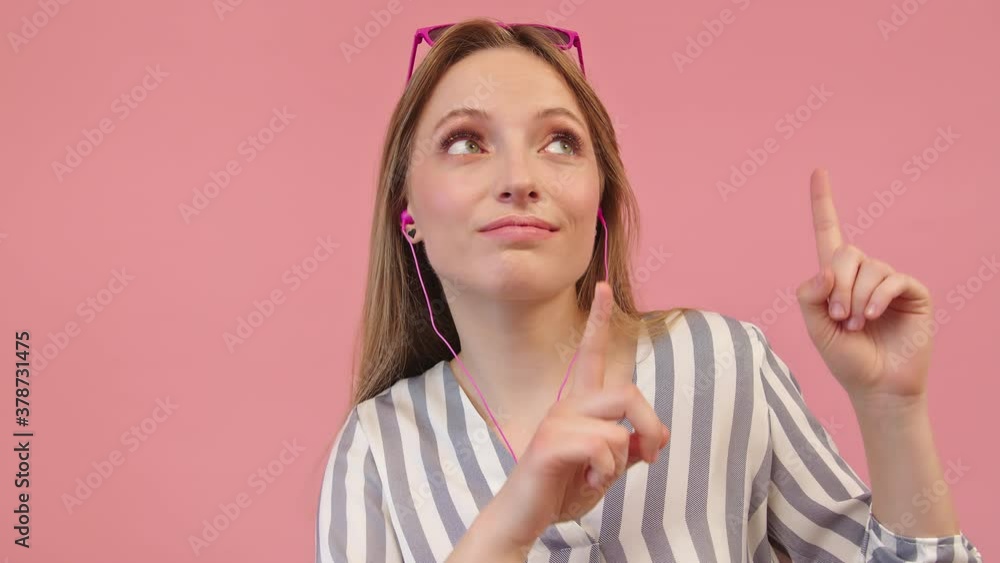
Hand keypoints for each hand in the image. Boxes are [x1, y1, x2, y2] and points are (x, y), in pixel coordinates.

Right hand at [491, 282, 670, 549]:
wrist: (524, 516)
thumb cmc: (563, 488)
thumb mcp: (607, 468)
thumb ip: (629, 448)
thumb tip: (654, 438)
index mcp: (579, 404)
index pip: (591, 354)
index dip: (599, 320)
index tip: (603, 286)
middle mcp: (567, 404)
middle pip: (629, 393)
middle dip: (651, 427)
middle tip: (651, 456)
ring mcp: (556, 421)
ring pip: (619, 427)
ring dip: (621, 461)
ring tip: (599, 475)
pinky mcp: (550, 444)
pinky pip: (603, 448)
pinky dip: (606, 473)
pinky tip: (587, 481)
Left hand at [795, 168, 933, 400]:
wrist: (877, 387)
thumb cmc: (846, 359)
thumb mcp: (815, 329)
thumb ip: (808, 296)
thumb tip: (825, 269)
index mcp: (836, 278)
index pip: (829, 233)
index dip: (823, 203)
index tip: (818, 170)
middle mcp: (863, 274)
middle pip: (846, 252)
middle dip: (837, 284)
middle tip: (836, 316)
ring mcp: (889, 282)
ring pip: (868, 268)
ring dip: (855, 298)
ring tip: (854, 325)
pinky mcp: (912, 293)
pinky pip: (892, 279)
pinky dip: (877, 297)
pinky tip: (870, 317)